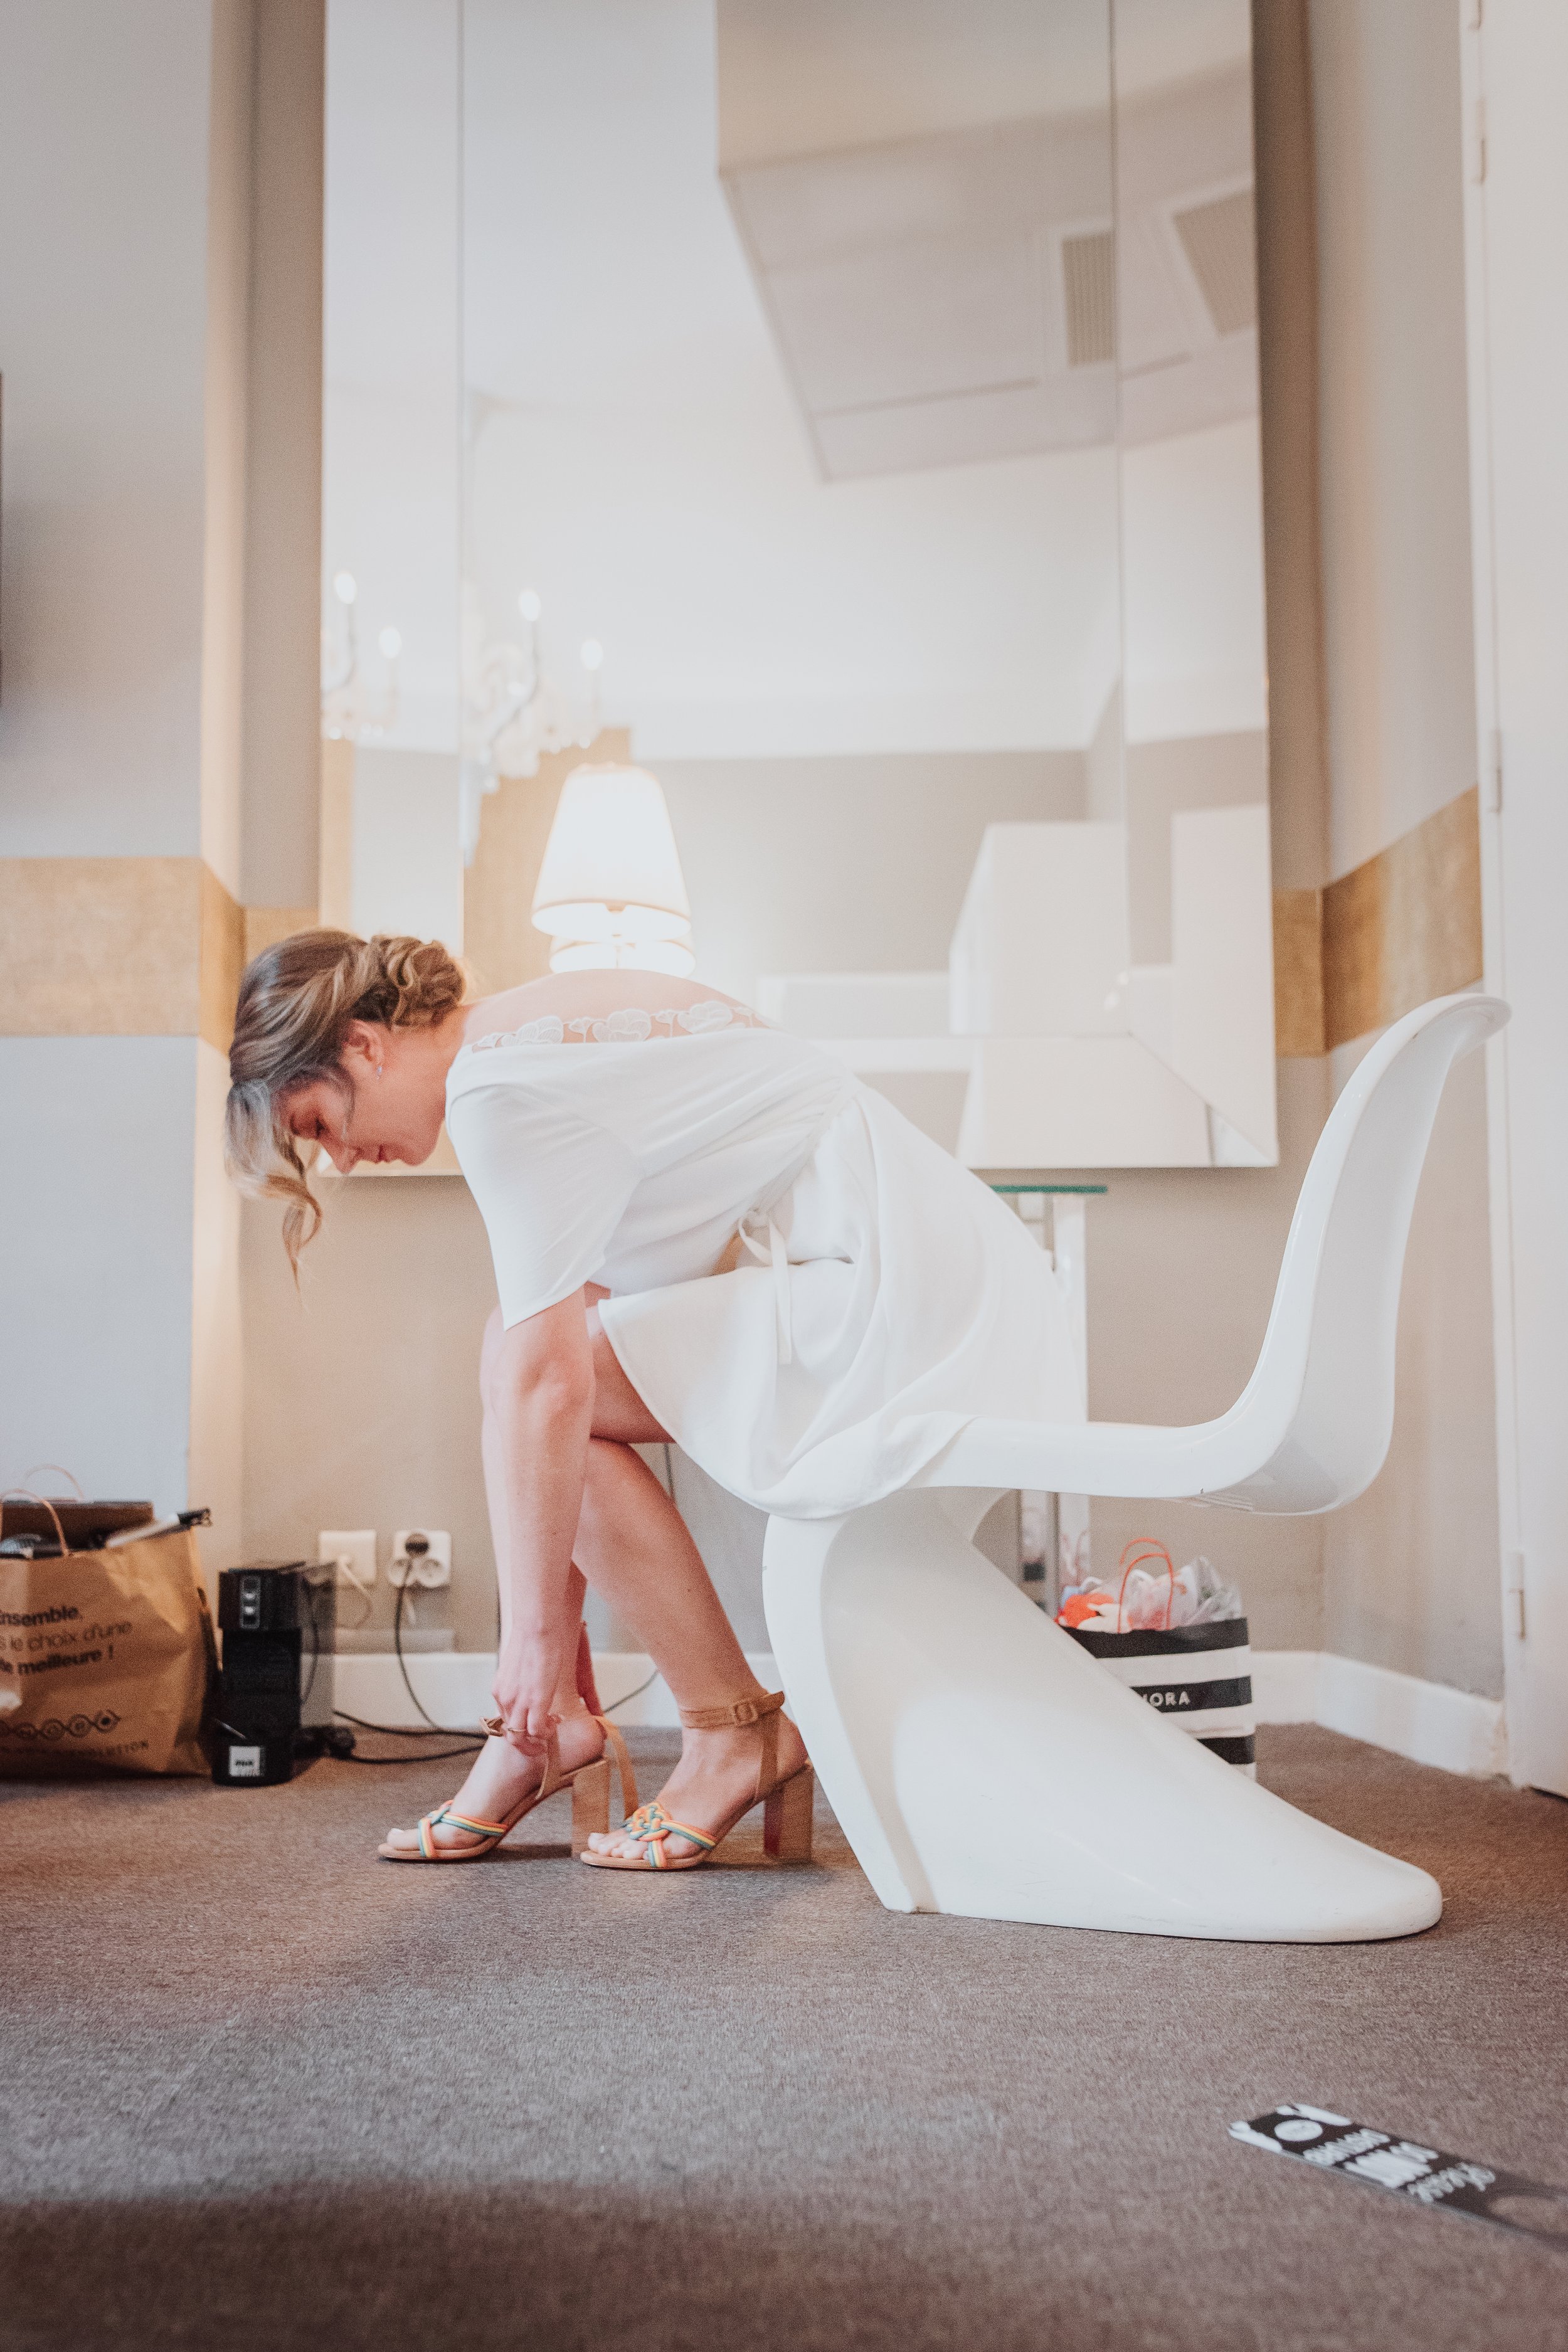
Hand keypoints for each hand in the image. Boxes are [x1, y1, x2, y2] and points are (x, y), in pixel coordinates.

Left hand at [490, 1625, 567, 1756]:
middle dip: (525, 1744)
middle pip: (510, 1734)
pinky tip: (556, 1723)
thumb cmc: (533, 1636)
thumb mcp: (520, 1661)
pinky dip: (546, 1733)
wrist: (537, 1627)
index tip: (534, 1722)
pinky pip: (537, 1731)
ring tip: (548, 1735)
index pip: (505, 1718)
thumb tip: (532, 1675)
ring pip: (520, 1737)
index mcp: (500, 1689)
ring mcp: (517, 1702)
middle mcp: (504, 1698)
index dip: (521, 1725)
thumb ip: (522, 1675)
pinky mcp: (535, 1702)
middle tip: (539, 1743)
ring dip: (535, 1742)